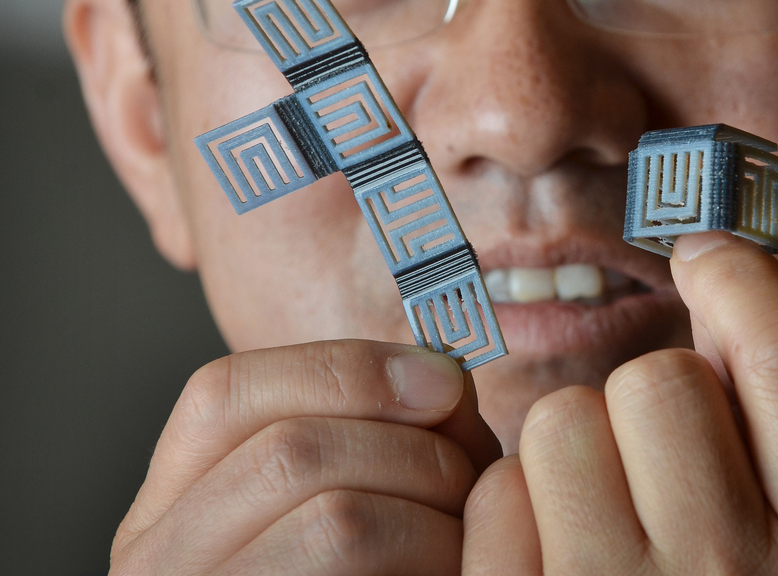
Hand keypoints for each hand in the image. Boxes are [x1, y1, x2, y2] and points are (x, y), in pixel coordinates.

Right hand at [109, 339, 500, 575]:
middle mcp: (155, 564)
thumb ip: (376, 433)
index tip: (444, 381)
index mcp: (165, 508)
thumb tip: (441, 380)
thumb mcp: (339, 494)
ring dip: (436, 516)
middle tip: (474, 480)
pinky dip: (435, 563)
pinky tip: (449, 570)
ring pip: (338, 522)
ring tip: (468, 537)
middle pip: (293, 452)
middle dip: (415, 451)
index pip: (224, 394)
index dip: (347, 370)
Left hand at [463, 232, 777, 574]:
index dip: (742, 278)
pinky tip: (554, 563)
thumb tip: (716, 265)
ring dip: (575, 451)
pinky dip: (516, 513)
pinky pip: (498, 494)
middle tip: (665, 465)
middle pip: (660, 382)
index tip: (706, 255)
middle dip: (651, 398)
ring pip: (563, 421)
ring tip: (607, 520)